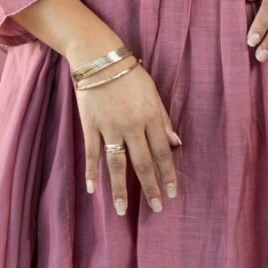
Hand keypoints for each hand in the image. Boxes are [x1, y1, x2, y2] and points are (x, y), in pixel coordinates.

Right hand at [72, 54, 181, 215]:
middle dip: (151, 188)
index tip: (172, 194)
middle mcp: (132, 126)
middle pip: (143, 163)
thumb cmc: (129, 73)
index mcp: (150, 117)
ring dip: (120, 189)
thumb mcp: (153, 92)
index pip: (162, 152)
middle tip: (156, 208)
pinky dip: (91, 172)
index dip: (168, 174)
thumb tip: (176, 143)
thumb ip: (163, 118)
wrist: (99, 58)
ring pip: (117, 164)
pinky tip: (92, 190)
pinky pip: (92, 153)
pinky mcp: (91, 125)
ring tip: (122, 210)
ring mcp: (110, 127)